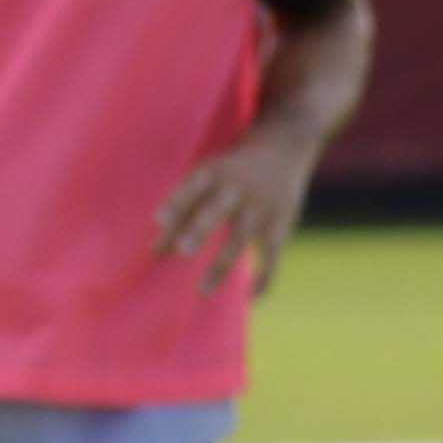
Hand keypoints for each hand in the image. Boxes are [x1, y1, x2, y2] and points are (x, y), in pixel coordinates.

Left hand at [154, 127, 317, 299]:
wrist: (286, 146)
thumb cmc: (233, 167)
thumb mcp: (210, 172)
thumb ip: (186, 203)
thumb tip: (157, 236)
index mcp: (215, 171)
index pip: (192, 189)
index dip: (177, 204)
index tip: (159, 221)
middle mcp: (238, 189)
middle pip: (216, 212)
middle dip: (200, 230)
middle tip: (183, 250)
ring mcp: (261, 208)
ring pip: (239, 240)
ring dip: (221, 265)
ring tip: (202, 290)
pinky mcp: (281, 225)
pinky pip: (272, 256)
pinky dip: (264, 278)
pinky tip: (250, 297)